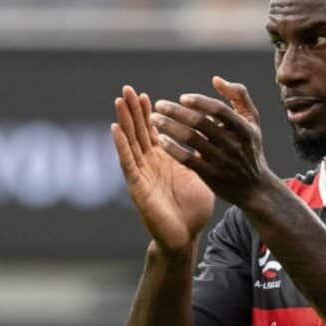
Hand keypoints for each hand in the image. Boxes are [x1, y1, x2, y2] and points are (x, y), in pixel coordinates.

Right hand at [112, 85, 214, 252]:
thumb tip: (210, 141)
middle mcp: (150, 164)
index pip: (153, 132)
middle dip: (133, 110)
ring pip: (130, 142)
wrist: (186, 236)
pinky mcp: (137, 186)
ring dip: (124, 121)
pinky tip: (115, 128)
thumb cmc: (193, 209)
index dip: (148, 114)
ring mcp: (141, 174)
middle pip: (139, 132)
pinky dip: (121, 144)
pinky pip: (128, 162)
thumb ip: (198, 157)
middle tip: (127, 89)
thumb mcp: (199, 175)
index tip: (145, 94)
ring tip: (119, 101)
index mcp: (164, 160)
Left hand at [149, 76, 280, 210]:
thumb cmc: (249, 147)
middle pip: (200, 123)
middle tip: (159, 105)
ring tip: (154, 119)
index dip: (199, 102)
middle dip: (176, 111)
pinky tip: (161, 139)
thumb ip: (239, 95)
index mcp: (244, 128)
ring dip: (169, 127)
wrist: (254, 187)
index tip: (182, 98)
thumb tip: (216, 79)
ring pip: (190, 139)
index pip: (219, 110)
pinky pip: (187, 159)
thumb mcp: (252, 121)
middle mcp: (233, 144)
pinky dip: (172, 148)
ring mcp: (222, 161)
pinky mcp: (211, 175)